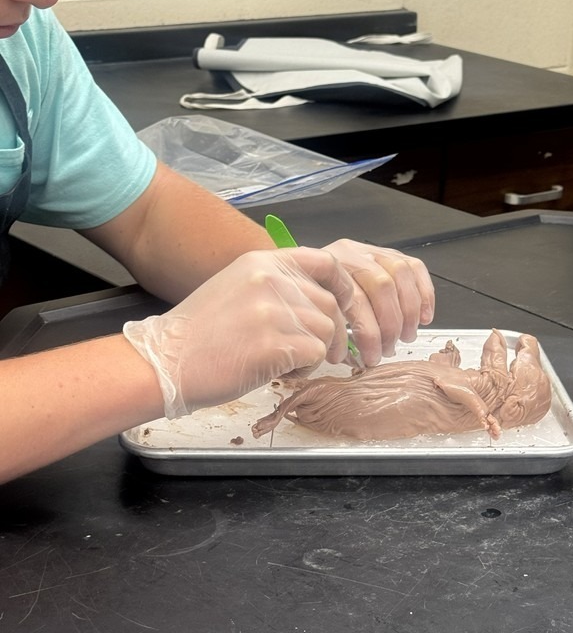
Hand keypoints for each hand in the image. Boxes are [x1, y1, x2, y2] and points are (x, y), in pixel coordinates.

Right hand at [123, 248, 355, 417]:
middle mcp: (271, 279)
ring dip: (315, 353)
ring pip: (326, 331)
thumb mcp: (238, 287)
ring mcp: (273, 310)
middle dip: (330, 332)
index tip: (346, 305)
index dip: (344, 285)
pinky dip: (305, 370)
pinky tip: (279, 371)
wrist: (165, 360)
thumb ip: (277, 286)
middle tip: (315, 353)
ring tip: (285, 362)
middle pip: (329, 304)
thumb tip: (321, 301)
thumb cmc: (199, 332)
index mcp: (262, 261)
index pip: (325, 260)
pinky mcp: (275, 343)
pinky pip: (315, 355)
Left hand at [321, 239, 434, 364]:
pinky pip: (415, 267)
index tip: (371, 357)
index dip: (369, 334)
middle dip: (391, 324)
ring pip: (401, 274)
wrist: (307, 274)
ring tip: (406, 335)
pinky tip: (424, 316)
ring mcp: (372, 251)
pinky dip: (424, 294)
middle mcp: (350, 254)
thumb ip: (332, 333)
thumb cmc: (315, 300)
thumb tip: (352, 358)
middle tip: (388, 349)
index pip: (356, 300)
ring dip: (409, 311)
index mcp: (328, 270)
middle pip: (382, 286)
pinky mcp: (389, 253)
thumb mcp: (315, 315)